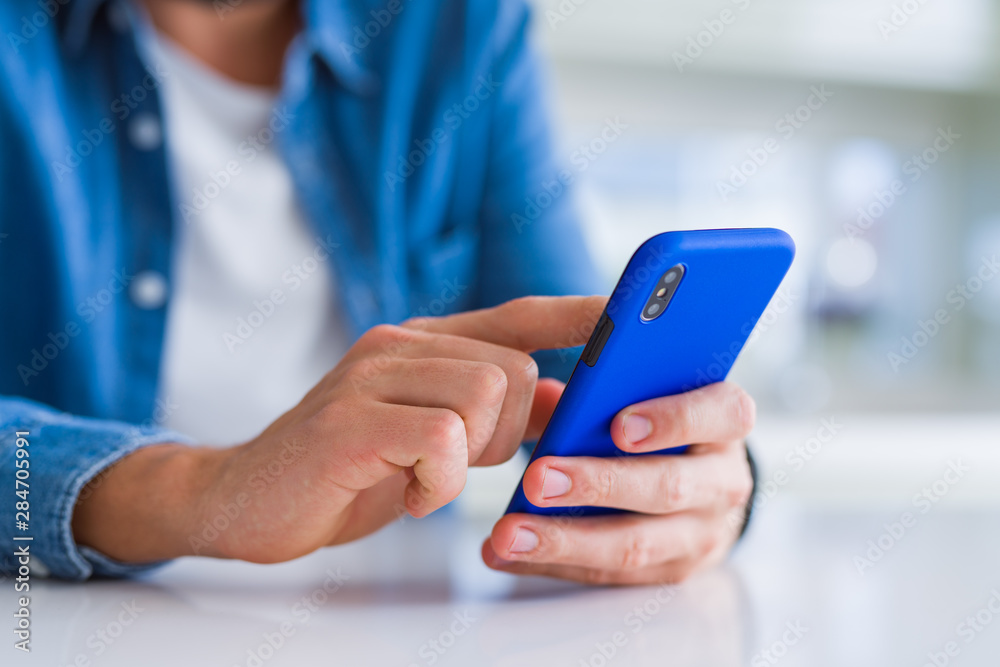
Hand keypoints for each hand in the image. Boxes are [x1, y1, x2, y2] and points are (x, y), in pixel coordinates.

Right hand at [72, 296, 604, 563]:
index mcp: (423, 343)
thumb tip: (567, 395)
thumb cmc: (346, 469)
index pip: (517, 316)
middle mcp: (399, 345)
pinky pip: (442, 441)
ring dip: (470, 458)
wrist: (244, 498)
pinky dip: (438, 484)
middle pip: (515, 369)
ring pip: (485, 396)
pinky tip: (407, 494)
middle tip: (453, 462)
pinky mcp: (351, 421)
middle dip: (507, 433)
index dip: (577, 315)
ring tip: (425, 477)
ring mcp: (371, 377)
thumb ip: (492, 412)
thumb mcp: (431, 437)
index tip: (631, 311)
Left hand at [483, 381, 755, 584]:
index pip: (723, 413)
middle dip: (598, 484)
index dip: (674, 419)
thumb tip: (537, 391)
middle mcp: (723, 480)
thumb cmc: (659, 419)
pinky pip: (609, 574)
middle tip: (536, 480)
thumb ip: (602, 386)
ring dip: (564, 539)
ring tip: (509, 533)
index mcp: (724, 419)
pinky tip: (505, 553)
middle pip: (669, 486)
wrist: (699, 479)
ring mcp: (702, 533)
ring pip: (636, 543)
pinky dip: (551, 563)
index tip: (620, 425)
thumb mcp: (648, 391)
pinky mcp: (671, 571)